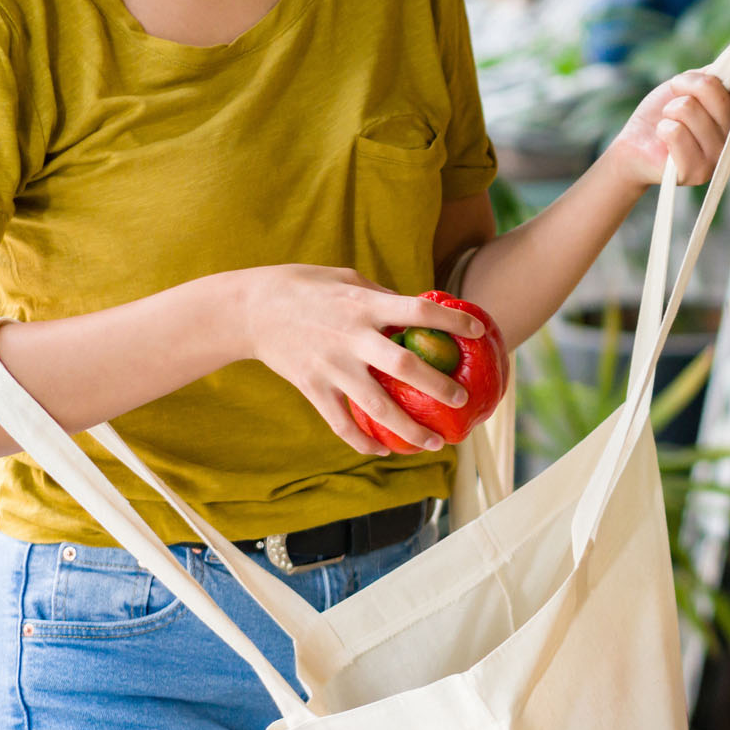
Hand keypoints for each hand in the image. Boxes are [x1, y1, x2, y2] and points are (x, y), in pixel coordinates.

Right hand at [227, 265, 489, 456]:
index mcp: (364, 304)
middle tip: (463, 400)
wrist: (250, 310)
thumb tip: (418, 311)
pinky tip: (385, 450)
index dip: (451, 319)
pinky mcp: (312, 388)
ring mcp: (332, 366)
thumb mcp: (347, 278)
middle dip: (437, 386)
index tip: (478, 330)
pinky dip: (364, 441)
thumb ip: (381, 296)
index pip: (418, 311)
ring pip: (377, 406)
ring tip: (436, 442)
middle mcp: (351, 337)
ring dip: (409, 428)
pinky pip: (342, 423)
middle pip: (404, 366)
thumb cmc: (305, 287)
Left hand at [606, 29, 729, 187]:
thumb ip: (714, 76)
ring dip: (669, 110)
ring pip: (689, 109)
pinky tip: (664, 139)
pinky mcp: (696, 172)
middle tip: (674, 95)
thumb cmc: (664, 115)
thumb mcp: (688, 88)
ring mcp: (717, 158)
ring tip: (668, 122)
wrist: (636, 147)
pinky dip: (662, 128)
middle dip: (684, 84)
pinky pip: (675, 132)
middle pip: (712, 91)